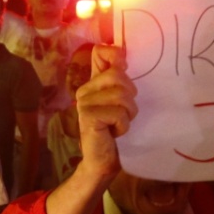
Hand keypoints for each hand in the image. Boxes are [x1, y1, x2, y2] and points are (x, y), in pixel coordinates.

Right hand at [72, 45, 136, 177]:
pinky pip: (119, 113)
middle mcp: (84, 90)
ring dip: (128, 114)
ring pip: (122, 95)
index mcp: (92, 82)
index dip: (117, 57)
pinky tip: (113, 133)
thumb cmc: (114, 130)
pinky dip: (123, 125)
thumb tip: (120, 53)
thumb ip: (118, 79)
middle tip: (123, 113)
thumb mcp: (120, 101)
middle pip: (119, 76)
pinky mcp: (89, 117)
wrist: (102, 161)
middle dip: (130, 97)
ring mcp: (84, 103)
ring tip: (119, 124)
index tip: (124, 70)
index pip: (102, 53)